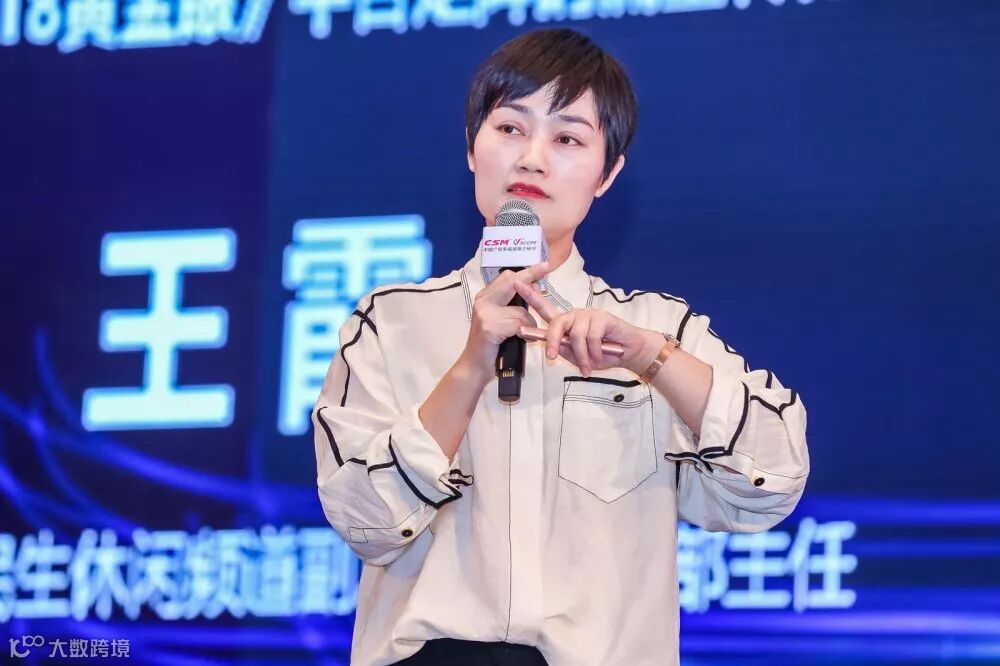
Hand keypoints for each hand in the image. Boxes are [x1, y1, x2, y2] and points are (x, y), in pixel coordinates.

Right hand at [457, 262, 550, 380]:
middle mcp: (483, 301)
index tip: (543, 265)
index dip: (526, 272)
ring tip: (526, 333)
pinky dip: (526, 332)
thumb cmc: (491, 345)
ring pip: (520, 309)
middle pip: (512, 282)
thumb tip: (534, 289)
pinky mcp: (490, 327)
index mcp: (485, 297)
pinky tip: (522, 339)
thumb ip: (512, 305)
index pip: (507, 277)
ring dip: (529, 322)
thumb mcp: (500, 319)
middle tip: (546, 269)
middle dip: (531, 275)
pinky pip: (518, 324)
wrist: (474, 366)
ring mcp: (485, 313)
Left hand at [511, 280, 664, 377]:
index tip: (516, 282)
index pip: (545, 308)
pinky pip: (592, 337)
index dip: (530, 296)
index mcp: (566, 323)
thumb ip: (564, 349)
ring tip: (589, 366)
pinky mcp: (602, 317)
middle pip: (557, 323)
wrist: (628, 353)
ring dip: (582, 355)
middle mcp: (575, 315)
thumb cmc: (601, 355)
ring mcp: (588, 315)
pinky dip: (595, 352)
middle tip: (553, 358)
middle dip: (553, 342)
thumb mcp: (577, 356)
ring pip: (576, 335)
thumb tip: (552, 346)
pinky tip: (600, 356)